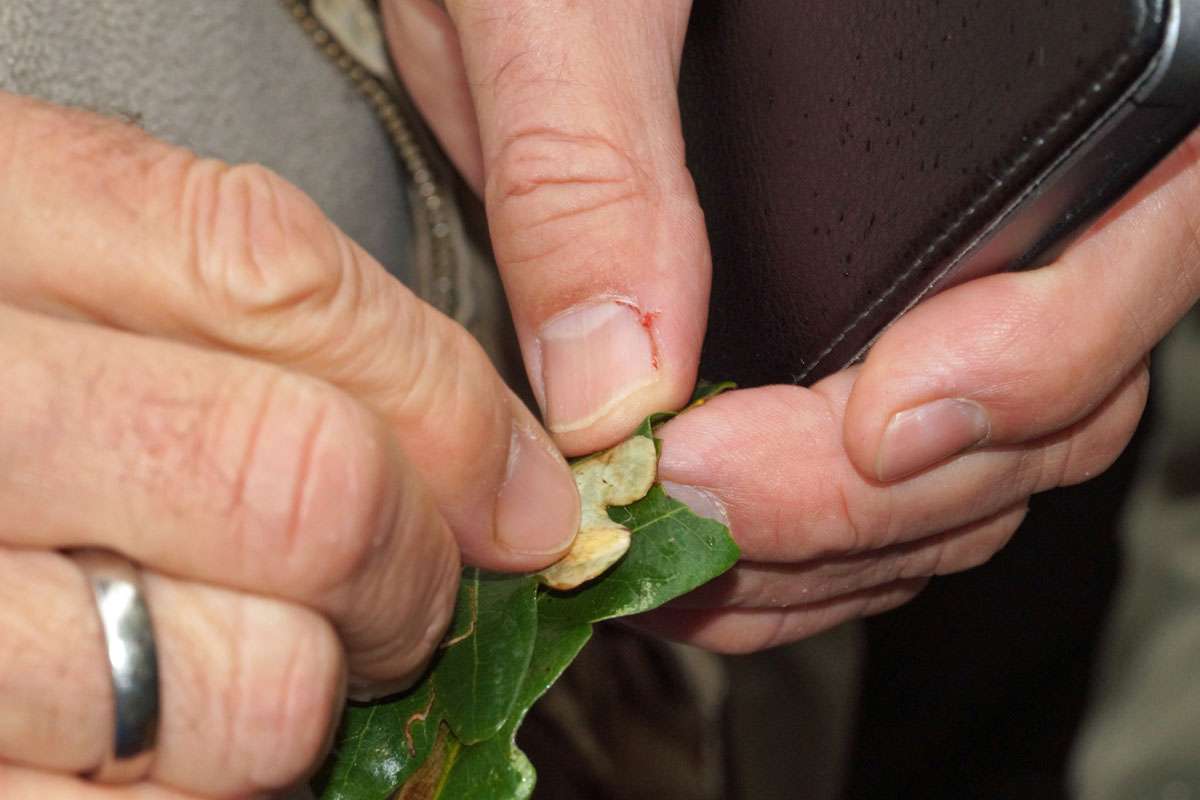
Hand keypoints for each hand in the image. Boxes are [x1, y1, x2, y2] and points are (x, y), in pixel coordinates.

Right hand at [0, 93, 578, 796]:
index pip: (276, 277)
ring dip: (304, 701)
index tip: (513, 489)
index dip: (444, 401)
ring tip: (251, 670)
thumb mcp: (63, 273)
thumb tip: (511, 481)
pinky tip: (163, 749)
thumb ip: (267, 327)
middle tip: (394, 595)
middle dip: (407, 567)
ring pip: (254, 688)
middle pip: (300, 483)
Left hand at [384, 2, 1199, 652]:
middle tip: (709, 510)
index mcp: (1029, 43)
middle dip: (882, 494)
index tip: (867, 434)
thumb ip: (590, 162)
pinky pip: (898, 474)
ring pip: (978, 459)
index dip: (1034, 360)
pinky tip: (722, 545)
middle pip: (1054, 390)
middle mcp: (1013, 173)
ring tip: (699, 554)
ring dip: (846, 545)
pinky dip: (820, 542)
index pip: (1139, 229)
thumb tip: (615, 378)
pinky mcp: (864, 322)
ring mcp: (944, 264)